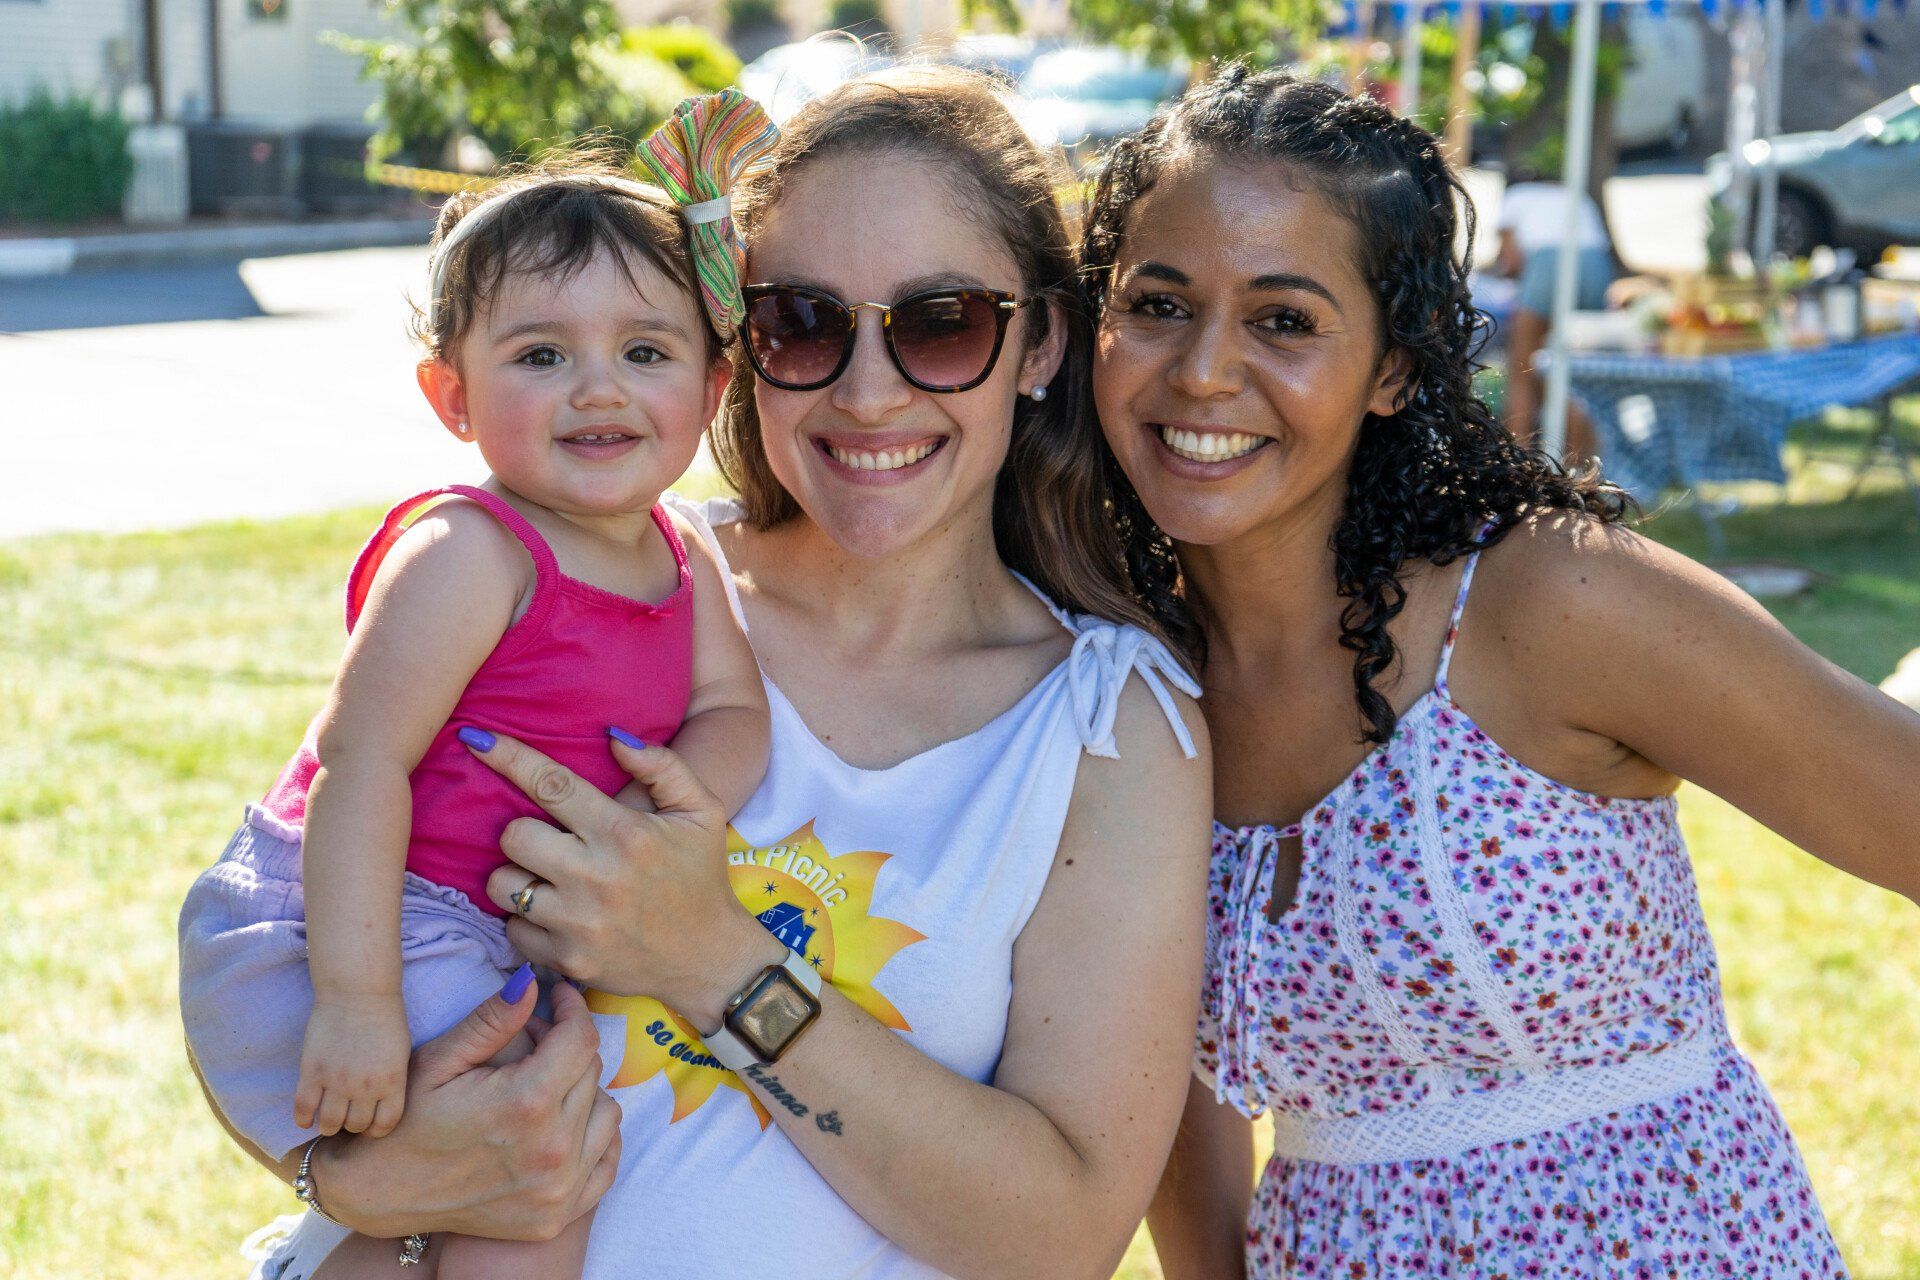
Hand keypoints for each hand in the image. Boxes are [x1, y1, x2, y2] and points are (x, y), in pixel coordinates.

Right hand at [296, 992, 409, 1137]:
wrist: (358, 992)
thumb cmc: (384, 1018)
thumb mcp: (400, 1053)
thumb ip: (390, 1081)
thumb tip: (379, 1105)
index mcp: (392, 1081)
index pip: (385, 1124)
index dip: (376, 1129)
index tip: (369, 1124)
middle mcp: (366, 1086)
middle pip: (355, 1125)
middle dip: (352, 1124)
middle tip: (347, 1117)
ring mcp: (337, 1081)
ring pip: (329, 1123)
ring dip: (328, 1124)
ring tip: (328, 1117)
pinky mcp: (312, 1072)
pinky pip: (303, 1108)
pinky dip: (303, 1119)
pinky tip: (305, 1117)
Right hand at [314, 975, 620, 1241]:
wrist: (379, 1194)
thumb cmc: (405, 1122)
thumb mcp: (439, 1062)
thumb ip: (492, 1020)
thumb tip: (532, 981)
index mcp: (525, 1104)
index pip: (581, 1039)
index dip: (571, 1008)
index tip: (558, 997)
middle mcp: (552, 1149)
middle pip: (593, 1072)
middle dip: (568, 1047)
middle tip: (534, 1042)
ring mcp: (558, 1189)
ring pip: (607, 1114)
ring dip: (583, 1092)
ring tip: (544, 1085)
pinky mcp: (557, 1216)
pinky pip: (606, 1162)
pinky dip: (593, 1138)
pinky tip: (563, 1125)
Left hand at [468, 731, 782, 1029]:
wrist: (711, 958)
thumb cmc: (701, 876)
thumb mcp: (702, 812)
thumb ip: (662, 767)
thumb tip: (612, 735)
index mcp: (625, 833)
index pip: (551, 785)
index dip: (509, 757)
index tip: (476, 739)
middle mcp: (596, 876)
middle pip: (513, 835)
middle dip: (523, 831)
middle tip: (547, 840)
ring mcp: (578, 923)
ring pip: (502, 884)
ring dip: (516, 875)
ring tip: (545, 877)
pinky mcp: (567, 959)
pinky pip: (512, 929)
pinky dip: (525, 920)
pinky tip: (554, 914)